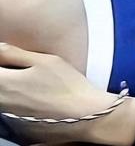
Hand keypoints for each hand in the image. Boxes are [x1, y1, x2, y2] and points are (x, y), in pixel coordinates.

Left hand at [0, 43, 115, 143]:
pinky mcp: (17, 124)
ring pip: (1, 94)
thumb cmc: (67, 86)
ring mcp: (8, 115)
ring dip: (8, 83)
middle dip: (4, 70)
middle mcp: (1, 101)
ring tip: (27, 77)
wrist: (82, 115)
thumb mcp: (45, 61)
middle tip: (18, 65)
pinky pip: (6, 106)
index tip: (7, 56)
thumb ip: (15, 53)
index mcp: (4, 83)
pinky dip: (13, 96)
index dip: (2, 60)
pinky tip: (31, 92)